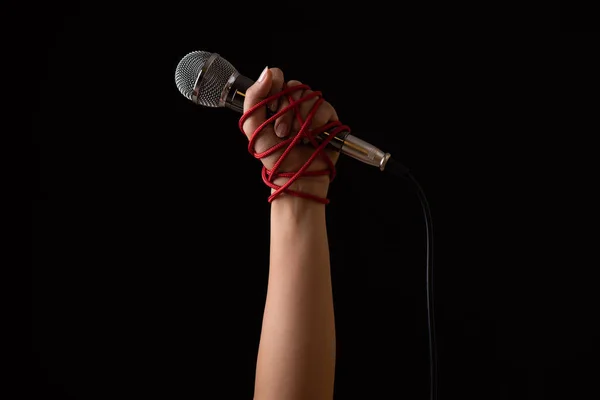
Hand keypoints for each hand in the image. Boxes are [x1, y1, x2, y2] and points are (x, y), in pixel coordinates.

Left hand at [240, 67, 341, 200]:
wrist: (295, 176)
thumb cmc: (275, 157)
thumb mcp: (254, 128)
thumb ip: (254, 98)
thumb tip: (267, 71)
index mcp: (276, 102)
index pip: (278, 77)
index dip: (276, 86)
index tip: (272, 106)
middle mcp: (294, 104)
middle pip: (294, 86)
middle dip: (286, 111)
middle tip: (281, 132)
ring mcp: (312, 111)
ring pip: (310, 96)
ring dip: (300, 119)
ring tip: (296, 138)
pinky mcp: (328, 119)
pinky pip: (324, 107)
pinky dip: (316, 123)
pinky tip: (311, 138)